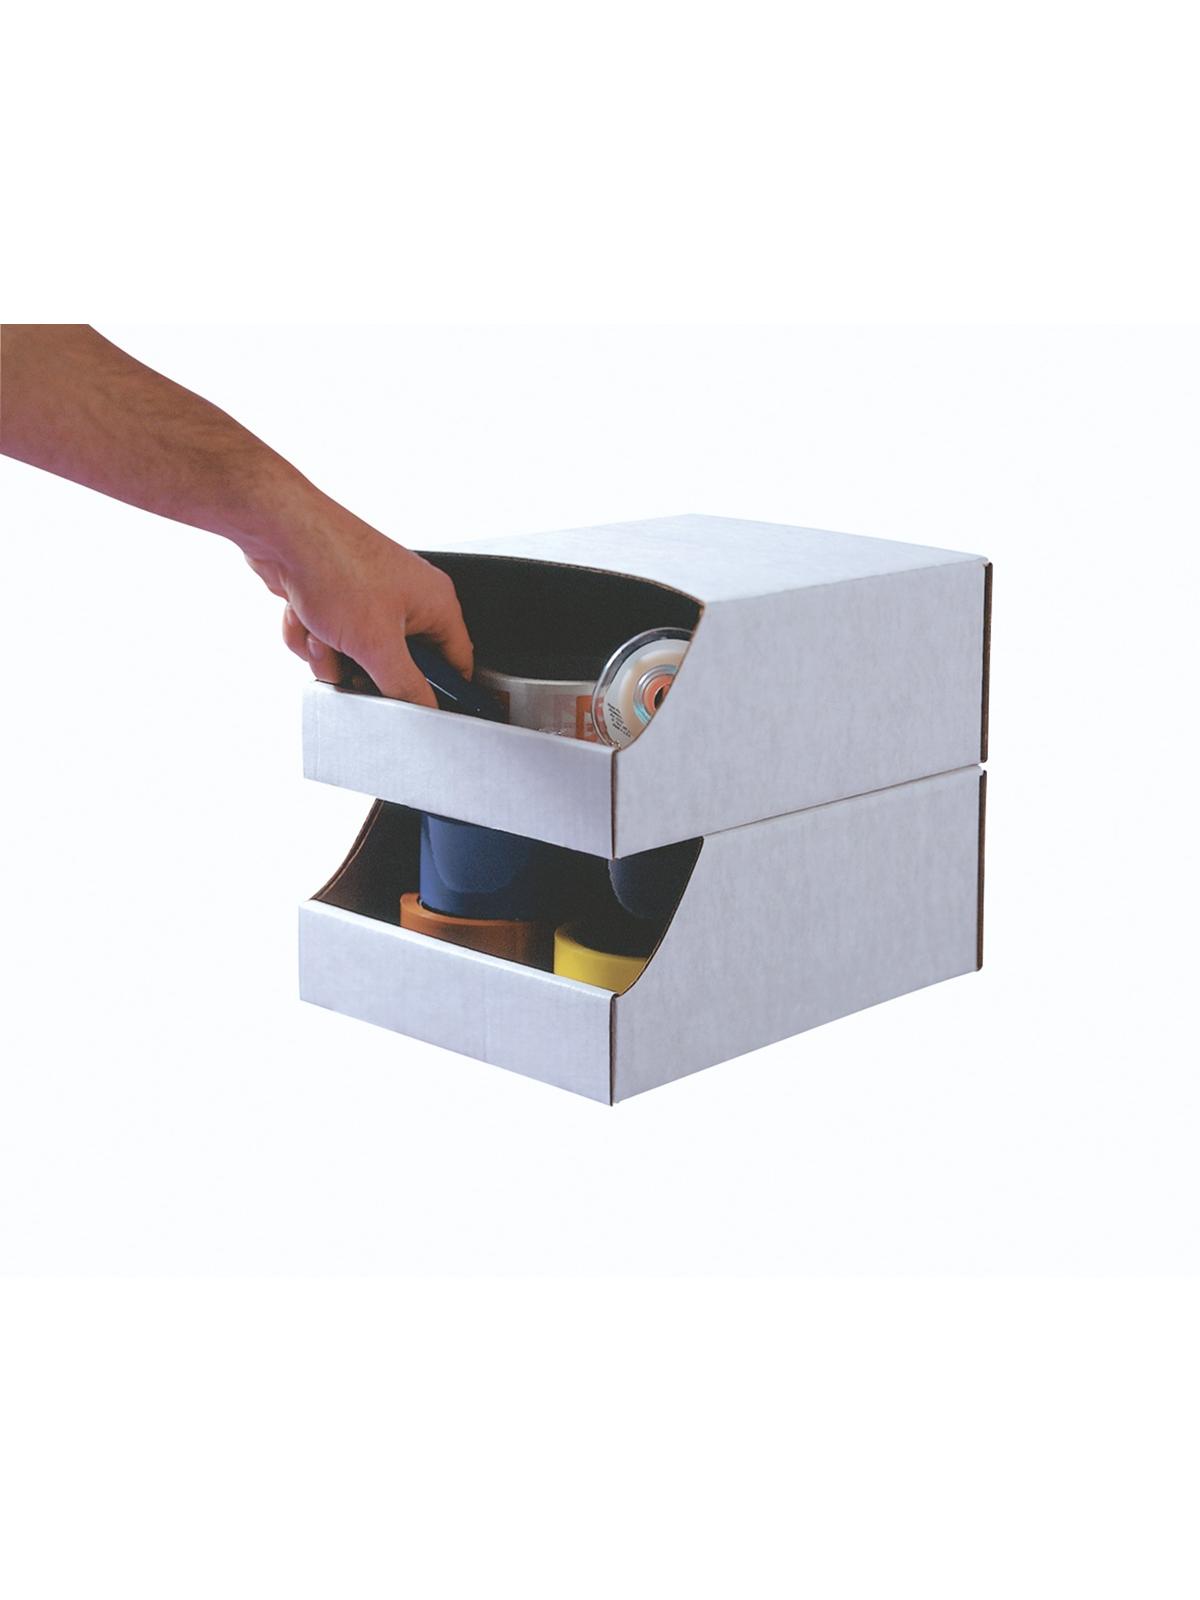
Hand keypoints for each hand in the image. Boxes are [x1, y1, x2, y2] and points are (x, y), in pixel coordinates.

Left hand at [246, 510, 472, 707]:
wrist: (281, 530)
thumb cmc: (334, 563)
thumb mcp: (377, 643)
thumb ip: (404, 686)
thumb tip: (422, 709)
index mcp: (435, 603)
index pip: (457, 663)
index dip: (443, 691)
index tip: (421, 711)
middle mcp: (407, 599)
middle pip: (398, 666)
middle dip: (363, 671)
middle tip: (352, 665)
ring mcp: (369, 600)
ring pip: (356, 658)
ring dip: (330, 655)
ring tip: (320, 633)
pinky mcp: (336, 601)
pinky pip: (329, 642)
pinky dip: (310, 636)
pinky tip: (303, 616)